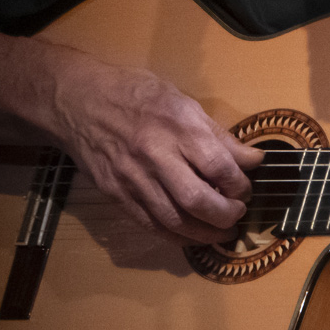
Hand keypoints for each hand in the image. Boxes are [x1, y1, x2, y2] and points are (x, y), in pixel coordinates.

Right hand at [48, 57, 264, 245]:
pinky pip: (151, 225)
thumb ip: (216, 133)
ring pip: (175, 220)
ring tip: (222, 231)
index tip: (246, 186)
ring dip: (205, 233)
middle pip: (198, 200)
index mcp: (176, 124)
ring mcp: (133, 178)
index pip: (218, 165)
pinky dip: (177, 236)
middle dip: (226, 214)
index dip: (240, 183)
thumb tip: (251, 159)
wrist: (78, 101)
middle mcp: (155, 154)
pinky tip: (192, 235)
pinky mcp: (117, 195)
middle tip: (238, 213)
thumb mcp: (180, 100)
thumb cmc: (133, 93)